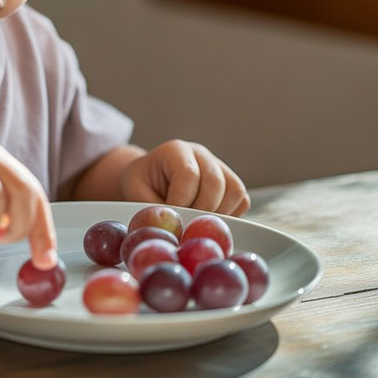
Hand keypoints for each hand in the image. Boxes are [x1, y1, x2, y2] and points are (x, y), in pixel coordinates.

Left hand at [118, 139, 248, 215]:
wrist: (149, 179)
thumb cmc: (141, 185)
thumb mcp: (136, 192)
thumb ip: (153, 207)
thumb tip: (174, 227)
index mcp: (175, 151)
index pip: (189, 175)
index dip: (181, 201)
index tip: (172, 215)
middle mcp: (201, 154)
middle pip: (215, 182)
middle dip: (201, 210)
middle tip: (186, 224)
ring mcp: (218, 166)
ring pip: (234, 191)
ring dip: (219, 214)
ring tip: (197, 222)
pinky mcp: (229, 182)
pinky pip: (242, 201)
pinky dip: (230, 215)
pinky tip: (209, 220)